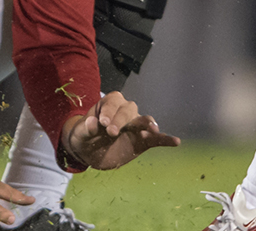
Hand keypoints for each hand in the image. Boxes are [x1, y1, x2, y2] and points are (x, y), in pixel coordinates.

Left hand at [60, 91, 181, 170]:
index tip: (102, 123)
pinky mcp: (142, 142)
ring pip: (143, 121)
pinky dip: (166, 140)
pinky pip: (156, 140)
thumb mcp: (80, 134)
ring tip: (153, 129)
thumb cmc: (84, 138)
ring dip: (148, 124)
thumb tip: (92, 122)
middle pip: (128, 110)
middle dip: (121, 120)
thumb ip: (86, 129)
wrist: (90, 153)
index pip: (113, 102)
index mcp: (109, 103)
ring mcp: (135, 126)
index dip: (109, 111)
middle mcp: (125, 111)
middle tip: (111, 132)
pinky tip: (176, 142)